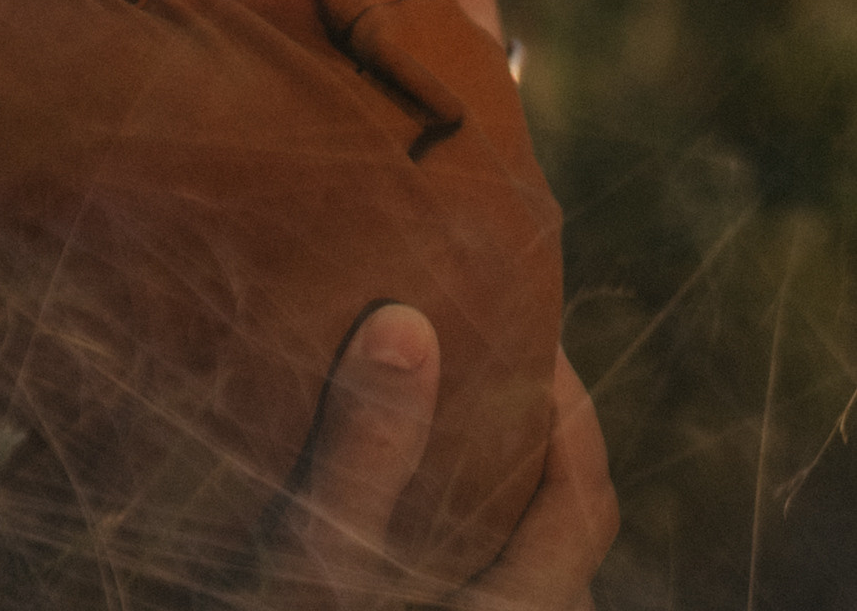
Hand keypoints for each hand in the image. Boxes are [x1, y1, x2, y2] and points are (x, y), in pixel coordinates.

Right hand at [262, 313, 615, 607]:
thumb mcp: (320, 566)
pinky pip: (486, 581)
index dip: (571, 408)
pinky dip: (469, 528)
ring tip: (447, 415)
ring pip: (527, 564)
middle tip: (487, 356)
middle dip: (540, 438)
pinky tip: (410, 497)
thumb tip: (409, 324)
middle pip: (566, 532)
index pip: (586, 499)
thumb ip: (364, 456)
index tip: (527, 328)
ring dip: (504, 488)